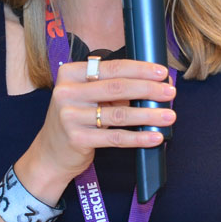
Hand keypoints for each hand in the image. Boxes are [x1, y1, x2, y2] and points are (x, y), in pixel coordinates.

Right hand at [19, 59, 176, 197]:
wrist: (50, 154)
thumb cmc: (75, 119)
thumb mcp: (86, 97)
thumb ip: (111, 88)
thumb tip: (152, 84)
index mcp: (70, 74)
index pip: (112, 67)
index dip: (140, 69)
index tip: (161, 72)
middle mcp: (67, 92)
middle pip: (117, 87)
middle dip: (149, 89)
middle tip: (170, 92)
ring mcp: (70, 116)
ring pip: (119, 114)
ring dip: (148, 114)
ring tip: (168, 116)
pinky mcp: (77, 139)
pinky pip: (115, 138)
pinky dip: (138, 137)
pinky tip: (154, 137)